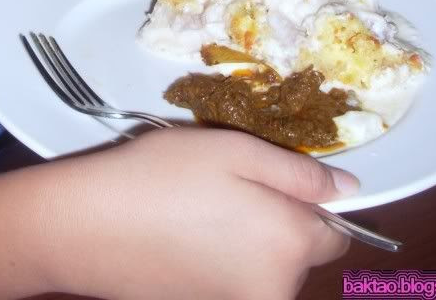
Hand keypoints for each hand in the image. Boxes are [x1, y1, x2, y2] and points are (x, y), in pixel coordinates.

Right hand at [46, 127, 356, 299]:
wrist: (87, 226)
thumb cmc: (162, 176)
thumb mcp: (234, 150)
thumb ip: (299, 172)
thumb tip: (349, 188)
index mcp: (289, 244)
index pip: (338, 233)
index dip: (310, 201)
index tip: (272, 179)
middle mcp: (276, 290)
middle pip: (300, 253)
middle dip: (277, 221)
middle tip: (225, 185)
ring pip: (266, 269)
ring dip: (248, 241)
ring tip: (199, 207)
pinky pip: (234, 283)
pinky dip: (220, 260)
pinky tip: (182, 234)